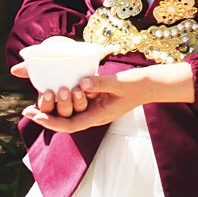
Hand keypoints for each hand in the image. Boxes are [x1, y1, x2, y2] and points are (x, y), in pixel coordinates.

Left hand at [19, 62, 193, 133]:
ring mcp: (97, 108)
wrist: (152, 83)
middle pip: (67, 119)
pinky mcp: (99, 100)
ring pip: (72, 111)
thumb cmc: (138, 84)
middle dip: (49, 113)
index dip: (49, 122)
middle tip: (34, 103)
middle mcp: (96, 115)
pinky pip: (80, 101)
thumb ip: (100, 83)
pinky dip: (70, 96)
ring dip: (59, 103)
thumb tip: (81, 83)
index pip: (69, 125)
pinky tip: (63, 87)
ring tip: (46, 92)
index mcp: (99, 116)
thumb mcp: (119, 82)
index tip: (33, 115)